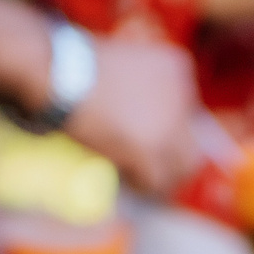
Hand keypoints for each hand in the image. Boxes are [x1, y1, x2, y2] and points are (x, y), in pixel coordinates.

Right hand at [67, 38, 201, 196]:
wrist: (62, 73)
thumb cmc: (81, 69)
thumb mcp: (127, 68)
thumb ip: (146, 94)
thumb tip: (151, 132)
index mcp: (178, 68)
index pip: (188, 118)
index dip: (167, 136)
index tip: (145, 143)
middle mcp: (183, 95)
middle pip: (191, 146)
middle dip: (170, 162)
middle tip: (149, 171)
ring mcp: (171, 124)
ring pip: (179, 168)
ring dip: (158, 178)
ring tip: (136, 178)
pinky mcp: (152, 150)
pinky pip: (155, 181)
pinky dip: (140, 184)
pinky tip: (124, 177)